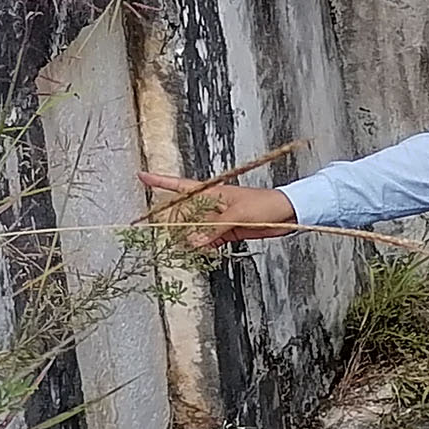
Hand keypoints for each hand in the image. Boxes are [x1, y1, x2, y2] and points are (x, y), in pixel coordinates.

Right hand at [141, 174, 296, 250]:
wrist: (287, 214)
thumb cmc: (265, 204)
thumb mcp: (238, 214)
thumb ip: (213, 229)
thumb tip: (192, 242)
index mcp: (211, 191)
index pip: (180, 185)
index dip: (160, 181)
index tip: (141, 176)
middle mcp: (211, 204)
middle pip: (182, 213)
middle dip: (173, 224)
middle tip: (167, 236)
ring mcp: (217, 219)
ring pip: (193, 229)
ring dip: (188, 239)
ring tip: (184, 248)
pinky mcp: (226, 231)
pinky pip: (207, 240)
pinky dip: (202, 247)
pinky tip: (200, 252)